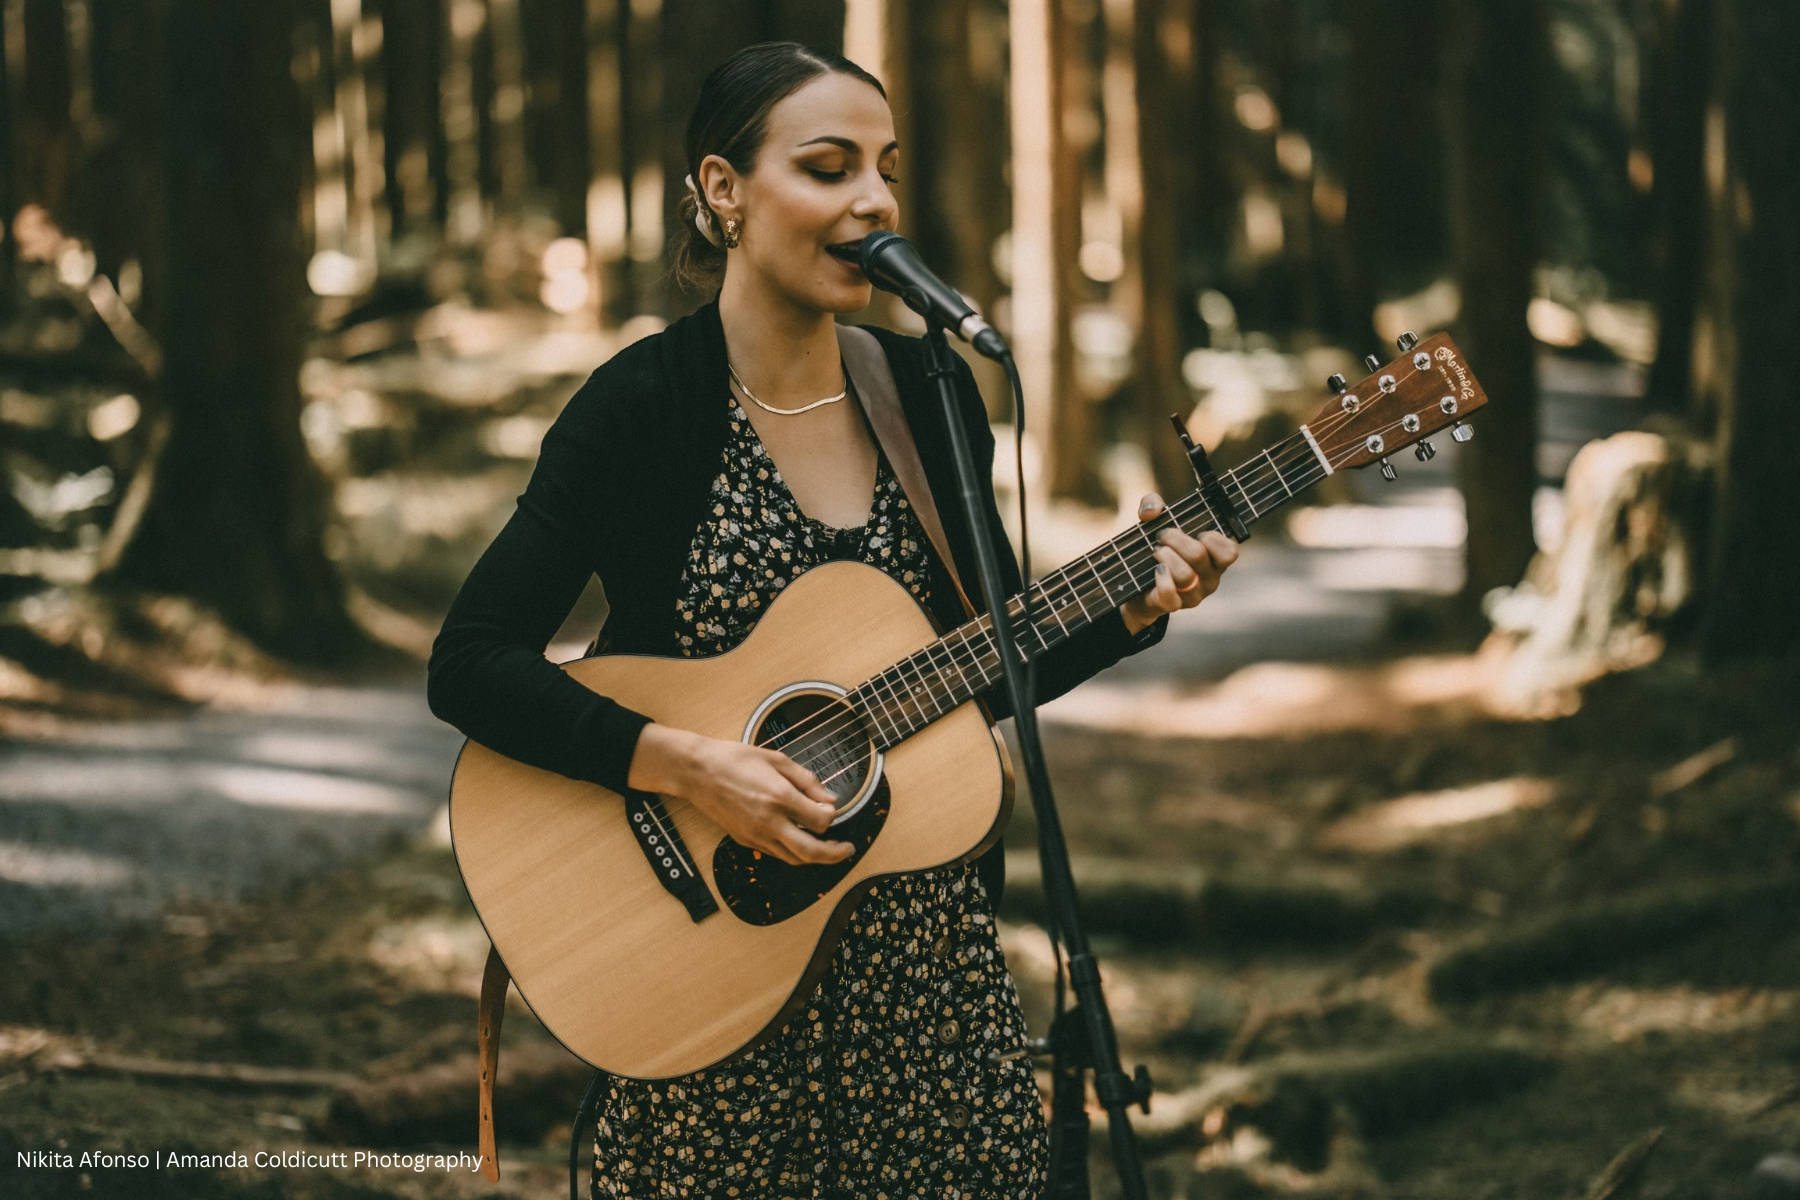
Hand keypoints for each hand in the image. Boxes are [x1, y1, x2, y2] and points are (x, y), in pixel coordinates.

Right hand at [626, 725, 852, 865]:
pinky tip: (798, 840)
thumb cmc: (734, 759)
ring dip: (814, 856)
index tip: (830, 807)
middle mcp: (769, 821)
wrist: (697, 772)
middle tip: (847, 849)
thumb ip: (806, 780)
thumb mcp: (776, 759)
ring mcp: (755, 835)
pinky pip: (776, 854)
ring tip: (826, 848)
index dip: (832, 815)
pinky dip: (792, 851)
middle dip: (835, 853)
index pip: (820, 820)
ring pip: (794, 858)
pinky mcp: (745, 840)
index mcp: (779, 797)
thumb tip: (829, 798)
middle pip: (811, 851)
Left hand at [1118, 492, 1238, 634]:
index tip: (1196, 531)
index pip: (1230, 552)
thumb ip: (1152, 506)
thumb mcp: (1156, 523)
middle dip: (1176, 539)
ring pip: (1185, 576)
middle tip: (1162, 535)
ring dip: (1166, 557)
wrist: (1138, 584)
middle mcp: (1209, 578)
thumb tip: (1150, 511)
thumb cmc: (1158, 548)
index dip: (1213, 538)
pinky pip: (1171, 597)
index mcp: (1215, 559)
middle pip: (1199, 556)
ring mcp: (1193, 594)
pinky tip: (1156, 569)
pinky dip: (1162, 580)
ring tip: (1156, 551)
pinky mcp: (1174, 606)